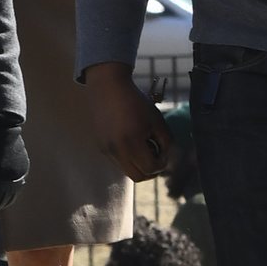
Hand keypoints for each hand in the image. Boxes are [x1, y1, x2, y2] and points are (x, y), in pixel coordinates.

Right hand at [83, 62, 170, 180]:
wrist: (108, 88)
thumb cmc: (136, 102)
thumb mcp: (156, 120)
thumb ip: (166, 142)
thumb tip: (165, 157)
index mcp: (131, 141)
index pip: (150, 168)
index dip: (161, 164)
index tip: (163, 152)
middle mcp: (116, 149)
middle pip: (137, 176)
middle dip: (150, 170)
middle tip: (156, 156)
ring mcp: (106, 149)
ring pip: (126, 171)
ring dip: (138, 165)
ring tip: (142, 146)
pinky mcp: (100, 147)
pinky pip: (117, 161)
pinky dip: (128, 157)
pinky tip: (130, 140)